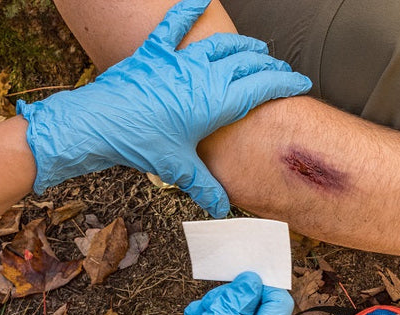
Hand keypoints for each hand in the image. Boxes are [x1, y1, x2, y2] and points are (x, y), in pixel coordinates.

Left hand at [16, 0, 310, 216]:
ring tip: (255, 46)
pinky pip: (175, 24)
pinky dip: (188, 8)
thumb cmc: (140, 144)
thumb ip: (205, 186)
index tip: (301, 82)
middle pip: (247, 62)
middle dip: (269, 64)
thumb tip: (223, 208)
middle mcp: (203, 76)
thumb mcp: (178, 168)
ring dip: (242, 44)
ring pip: (221, 44)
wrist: (98, 124)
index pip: (261, 87)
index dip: (285, 82)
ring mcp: (179, 61)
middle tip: (280, 69)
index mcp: (216, 103)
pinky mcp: (154, 52)